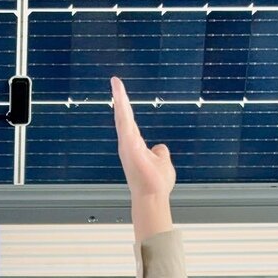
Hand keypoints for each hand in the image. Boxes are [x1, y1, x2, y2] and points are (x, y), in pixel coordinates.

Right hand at [111, 76, 175, 240]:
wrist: (153, 196)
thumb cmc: (156, 183)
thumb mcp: (162, 161)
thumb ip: (160, 152)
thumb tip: (160, 147)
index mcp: (135, 145)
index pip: (130, 121)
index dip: (126, 107)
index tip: (121, 92)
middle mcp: (128, 143)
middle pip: (123, 116)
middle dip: (119, 98)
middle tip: (115, 80)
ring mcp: (127, 145)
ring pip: (122, 117)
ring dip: (120, 99)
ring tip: (116, 82)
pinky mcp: (128, 146)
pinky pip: (125, 123)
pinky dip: (122, 109)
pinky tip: (119, 96)